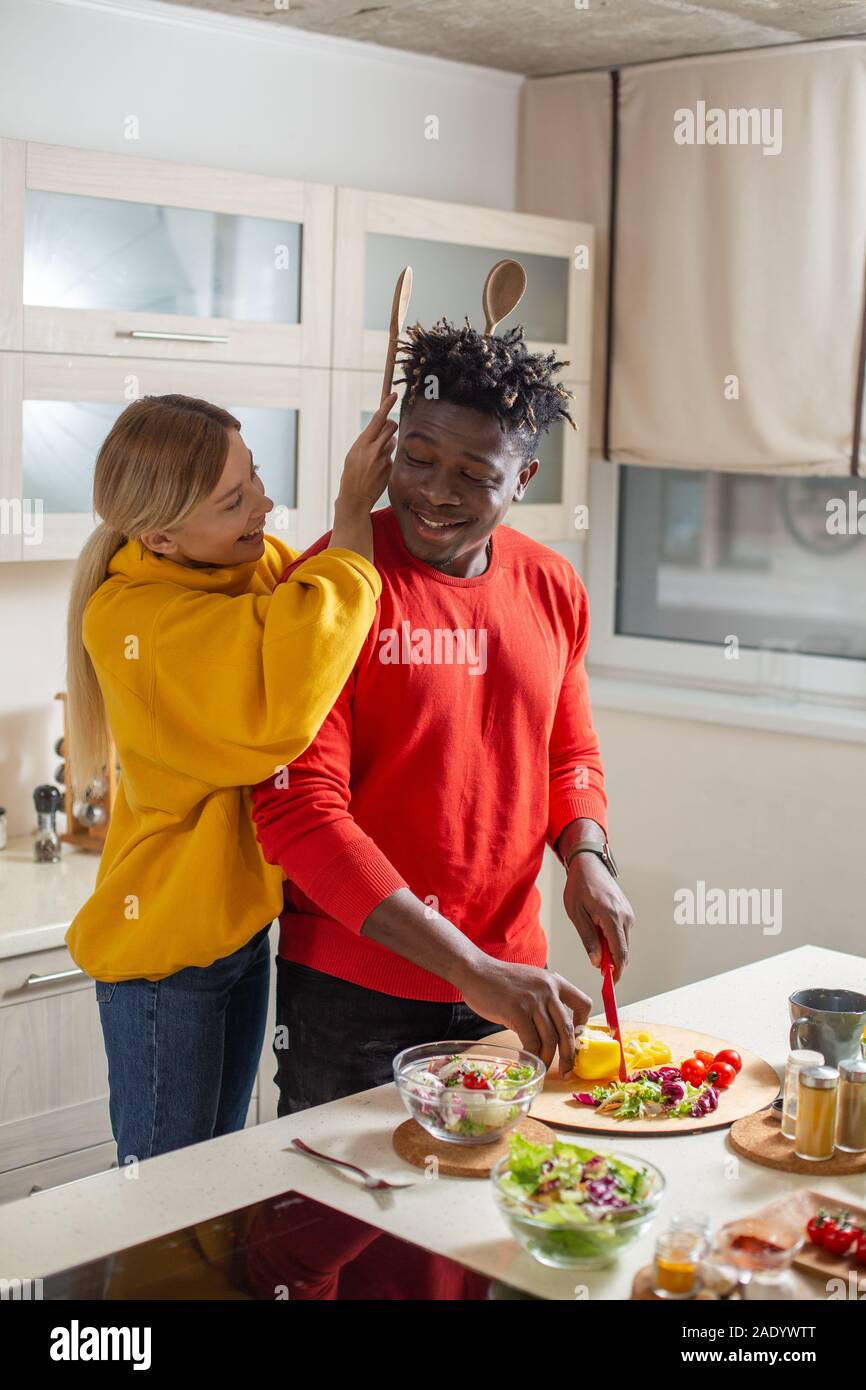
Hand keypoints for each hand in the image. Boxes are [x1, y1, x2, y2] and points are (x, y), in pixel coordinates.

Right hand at [337, 392, 397, 509]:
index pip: (378, 419)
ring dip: (388, 444)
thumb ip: (368, 441)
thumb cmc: (352, 474)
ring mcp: (384, 459)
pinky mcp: (390, 468)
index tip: (394, 395)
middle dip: (391, 425)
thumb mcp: (354, 454)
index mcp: (362, 443)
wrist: (354, 498)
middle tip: (386, 429)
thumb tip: (386, 431)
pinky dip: (387, 460)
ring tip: (375, 458)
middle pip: (391, 426)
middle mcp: (374, 449)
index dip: (387, 405)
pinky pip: (392, 456)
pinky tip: (377, 470)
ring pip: (393, 441)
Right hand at [456, 957, 591, 1077]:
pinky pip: (531, 1041)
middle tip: (567, 1070)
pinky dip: (532, 1054)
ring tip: (543, 1065)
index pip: (584, 1003)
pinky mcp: (517, 1012)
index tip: (574, 1037)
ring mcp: (533, 1001)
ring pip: (550, 1038)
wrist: (476, 971)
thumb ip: (545, 998)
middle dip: (569, 1054)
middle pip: (567, 1029)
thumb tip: (553, 1029)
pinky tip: (528, 1059)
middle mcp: (548, 990)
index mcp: (555, 981)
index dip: (582, 1024)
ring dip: (548, 1057)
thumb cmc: (501, 980)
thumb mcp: (531, 981)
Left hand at [563, 852, 633, 981]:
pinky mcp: (627, 912)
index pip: (620, 952)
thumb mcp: (576, 914)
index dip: (617, 970)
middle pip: (623, 950)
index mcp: (612, 917)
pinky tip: (598, 932)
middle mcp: (625, 917)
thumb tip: (597, 961)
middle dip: (612, 962)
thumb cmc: (579, 887)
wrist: (589, 865)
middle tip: (597, 968)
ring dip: (611, 949)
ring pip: (623, 942)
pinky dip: (613, 939)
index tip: (610, 983)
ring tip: (593, 941)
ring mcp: (628, 914)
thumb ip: (588, 939)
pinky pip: (622, 933)